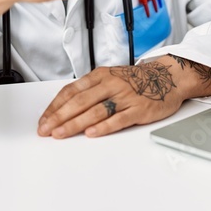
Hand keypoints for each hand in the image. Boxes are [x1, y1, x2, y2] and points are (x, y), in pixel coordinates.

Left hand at [38, 63, 184, 137]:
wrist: (166, 77)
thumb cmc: (135, 80)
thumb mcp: (109, 77)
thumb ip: (89, 90)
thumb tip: (63, 107)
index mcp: (100, 76)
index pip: (71, 91)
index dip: (55, 107)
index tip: (44, 120)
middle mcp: (111, 84)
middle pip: (79, 102)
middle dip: (59, 117)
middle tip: (46, 130)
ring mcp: (125, 97)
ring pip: (95, 111)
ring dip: (75, 124)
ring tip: (61, 134)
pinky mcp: (138, 109)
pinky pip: (118, 119)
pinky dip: (103, 127)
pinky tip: (91, 133)